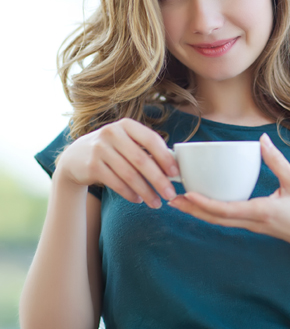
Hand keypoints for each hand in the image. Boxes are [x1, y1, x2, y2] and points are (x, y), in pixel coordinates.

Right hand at [57, 118, 178, 207]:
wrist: (75, 157)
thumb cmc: (112, 150)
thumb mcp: (126, 142)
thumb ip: (146, 150)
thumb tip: (174, 169)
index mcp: (127, 125)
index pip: (151, 139)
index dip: (165, 157)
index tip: (175, 173)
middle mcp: (112, 133)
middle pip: (141, 160)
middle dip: (158, 180)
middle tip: (170, 194)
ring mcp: (100, 149)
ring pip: (129, 174)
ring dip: (145, 191)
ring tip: (156, 203)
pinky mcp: (91, 165)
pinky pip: (116, 183)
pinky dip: (129, 194)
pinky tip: (138, 200)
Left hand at [168, 134, 289, 252]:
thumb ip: (277, 162)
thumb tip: (261, 140)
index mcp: (261, 211)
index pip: (226, 210)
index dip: (205, 203)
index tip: (188, 194)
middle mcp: (252, 222)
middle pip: (215, 218)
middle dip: (193, 210)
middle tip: (171, 200)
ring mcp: (252, 226)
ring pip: (220, 221)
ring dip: (199, 212)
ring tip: (181, 202)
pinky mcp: (255, 225)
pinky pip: (228, 220)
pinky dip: (212, 213)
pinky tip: (204, 204)